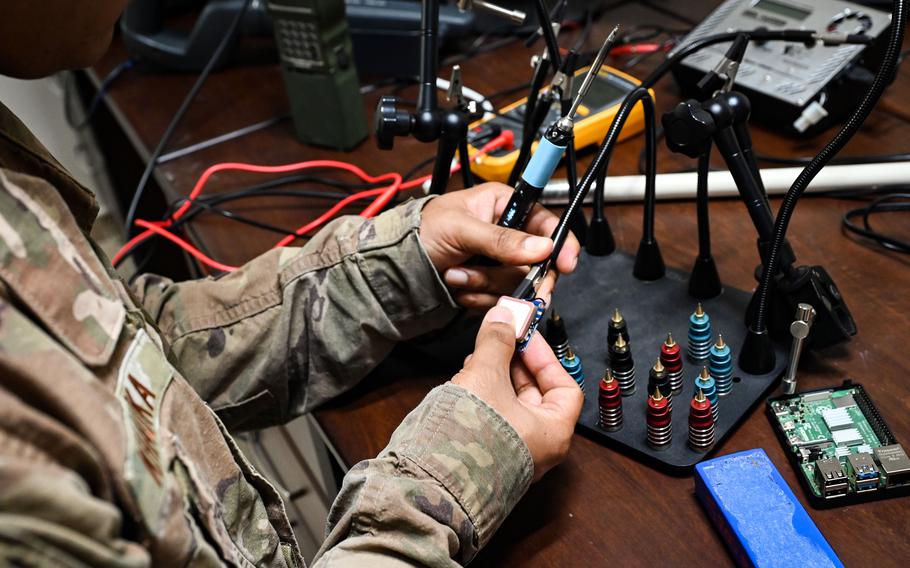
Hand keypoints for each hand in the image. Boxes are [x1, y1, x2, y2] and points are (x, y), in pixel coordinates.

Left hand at [419, 182, 580, 308]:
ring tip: (455, 274)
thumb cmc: (421, 232)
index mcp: (504, 206)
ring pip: (517, 285)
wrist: (394, 265)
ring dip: (484, 285)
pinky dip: (478, 298)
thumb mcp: (460, 229)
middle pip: (537, 263)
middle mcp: (507, 234)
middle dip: (508, 274)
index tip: (565, 264)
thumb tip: (542, 246)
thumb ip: (501, 239)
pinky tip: (457, 287)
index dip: (561, 244)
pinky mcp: (490, 287)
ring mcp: (499, 263)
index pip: (547, 223)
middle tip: (489, 280)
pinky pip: (501, 301)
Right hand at [452, 305, 582, 481]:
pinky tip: (464, 384)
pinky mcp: (486, 458)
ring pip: (510, 407)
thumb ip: (496, 343)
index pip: (564, 386)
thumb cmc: (470, 440)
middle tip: (500, 340)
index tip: (525, 336)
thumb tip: (504, 318)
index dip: (545, 357)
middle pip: (536, 395)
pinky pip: (493, 420)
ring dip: (495, 378)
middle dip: (515, 364)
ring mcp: (511, 455)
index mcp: (553, 433)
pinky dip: (483, 398)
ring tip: (475, 360)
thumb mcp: (485, 376)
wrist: (431, 483)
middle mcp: (537, 449)